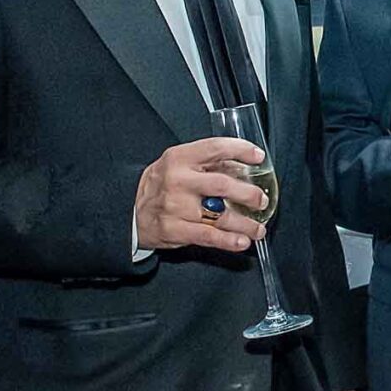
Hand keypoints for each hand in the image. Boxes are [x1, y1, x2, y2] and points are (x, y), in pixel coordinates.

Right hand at [135, 137, 268, 252]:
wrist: (129, 210)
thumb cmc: (160, 185)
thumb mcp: (178, 164)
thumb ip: (207, 164)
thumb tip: (244, 167)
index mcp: (180, 158)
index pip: (215, 148)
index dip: (240, 150)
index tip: (258, 156)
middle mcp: (178, 181)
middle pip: (221, 185)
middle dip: (248, 194)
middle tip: (261, 200)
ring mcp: (175, 207)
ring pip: (219, 215)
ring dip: (245, 224)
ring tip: (258, 229)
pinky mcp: (174, 229)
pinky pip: (208, 237)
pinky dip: (228, 241)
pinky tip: (241, 242)